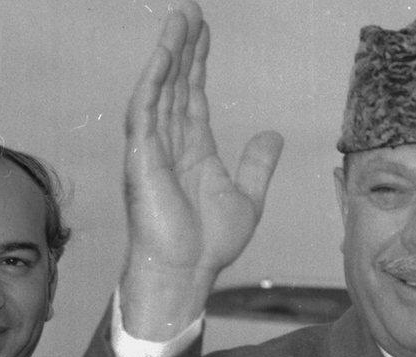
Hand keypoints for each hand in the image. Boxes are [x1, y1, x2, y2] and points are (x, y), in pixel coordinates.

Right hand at [120, 1, 283, 339]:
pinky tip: (166, 55)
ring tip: (180, 19)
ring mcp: (153, 148)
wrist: (187, 271)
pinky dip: (154, 81)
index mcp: (194, 150)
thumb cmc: (209, 243)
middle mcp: (170, 143)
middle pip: (176, 83)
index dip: (198, 63)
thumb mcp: (248, 197)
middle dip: (184, 46)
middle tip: (190, 10)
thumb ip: (257, 164)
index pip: (193, 95)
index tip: (204, 32)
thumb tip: (273, 134)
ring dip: (169, 53)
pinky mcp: (142, 158)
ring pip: (160, 88)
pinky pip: (145, 110)